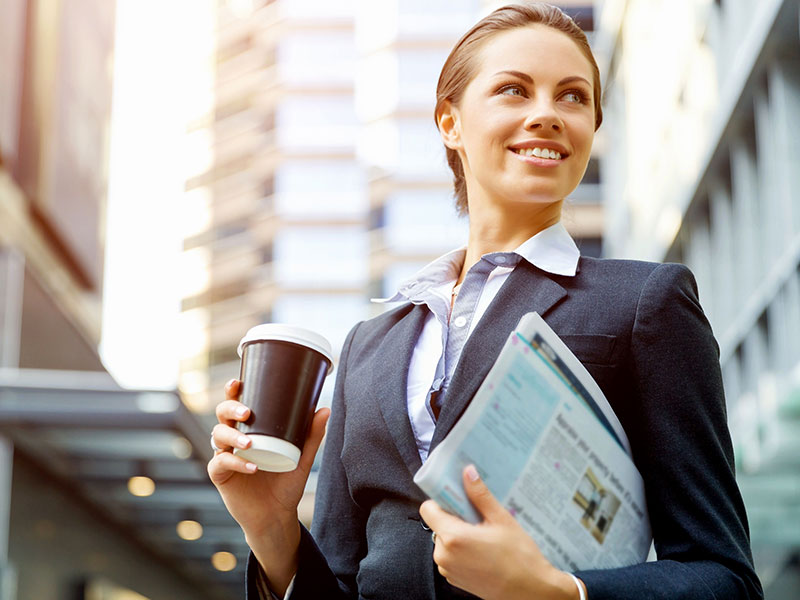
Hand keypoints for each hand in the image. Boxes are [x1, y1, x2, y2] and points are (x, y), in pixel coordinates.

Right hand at [207, 379, 329, 593]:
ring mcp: (224, 457)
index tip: (237, 383)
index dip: (232, 392)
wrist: (277, 516)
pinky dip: (236, 463)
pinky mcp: (220, 476)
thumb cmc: (285, 484)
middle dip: (230, 409)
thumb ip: (312, 436)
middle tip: (247, 413)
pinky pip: (221, 464)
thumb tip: (324, 409)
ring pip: (217, 437)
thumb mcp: (302, 458)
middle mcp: (233, 440)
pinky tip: (252, 466)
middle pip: (221, 416)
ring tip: (250, 443)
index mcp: (249, 430)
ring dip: (232, 436)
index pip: (236, 406)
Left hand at [419, 465, 582, 599]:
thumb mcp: (501, 520)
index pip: (428, 509)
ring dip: (459, 534)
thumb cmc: (520, 558)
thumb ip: (480, 495)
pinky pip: (450, 556)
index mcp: (453, 537)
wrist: (530, 591)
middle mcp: (444, 555)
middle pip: (437, 524)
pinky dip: (462, 550)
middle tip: (478, 517)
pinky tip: (483, 550)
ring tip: (484, 535)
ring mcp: (448, 570)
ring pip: (444, 540)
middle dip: (455, 517)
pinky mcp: (454, 579)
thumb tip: (468, 473)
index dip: (441, 500)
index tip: (457, 497)